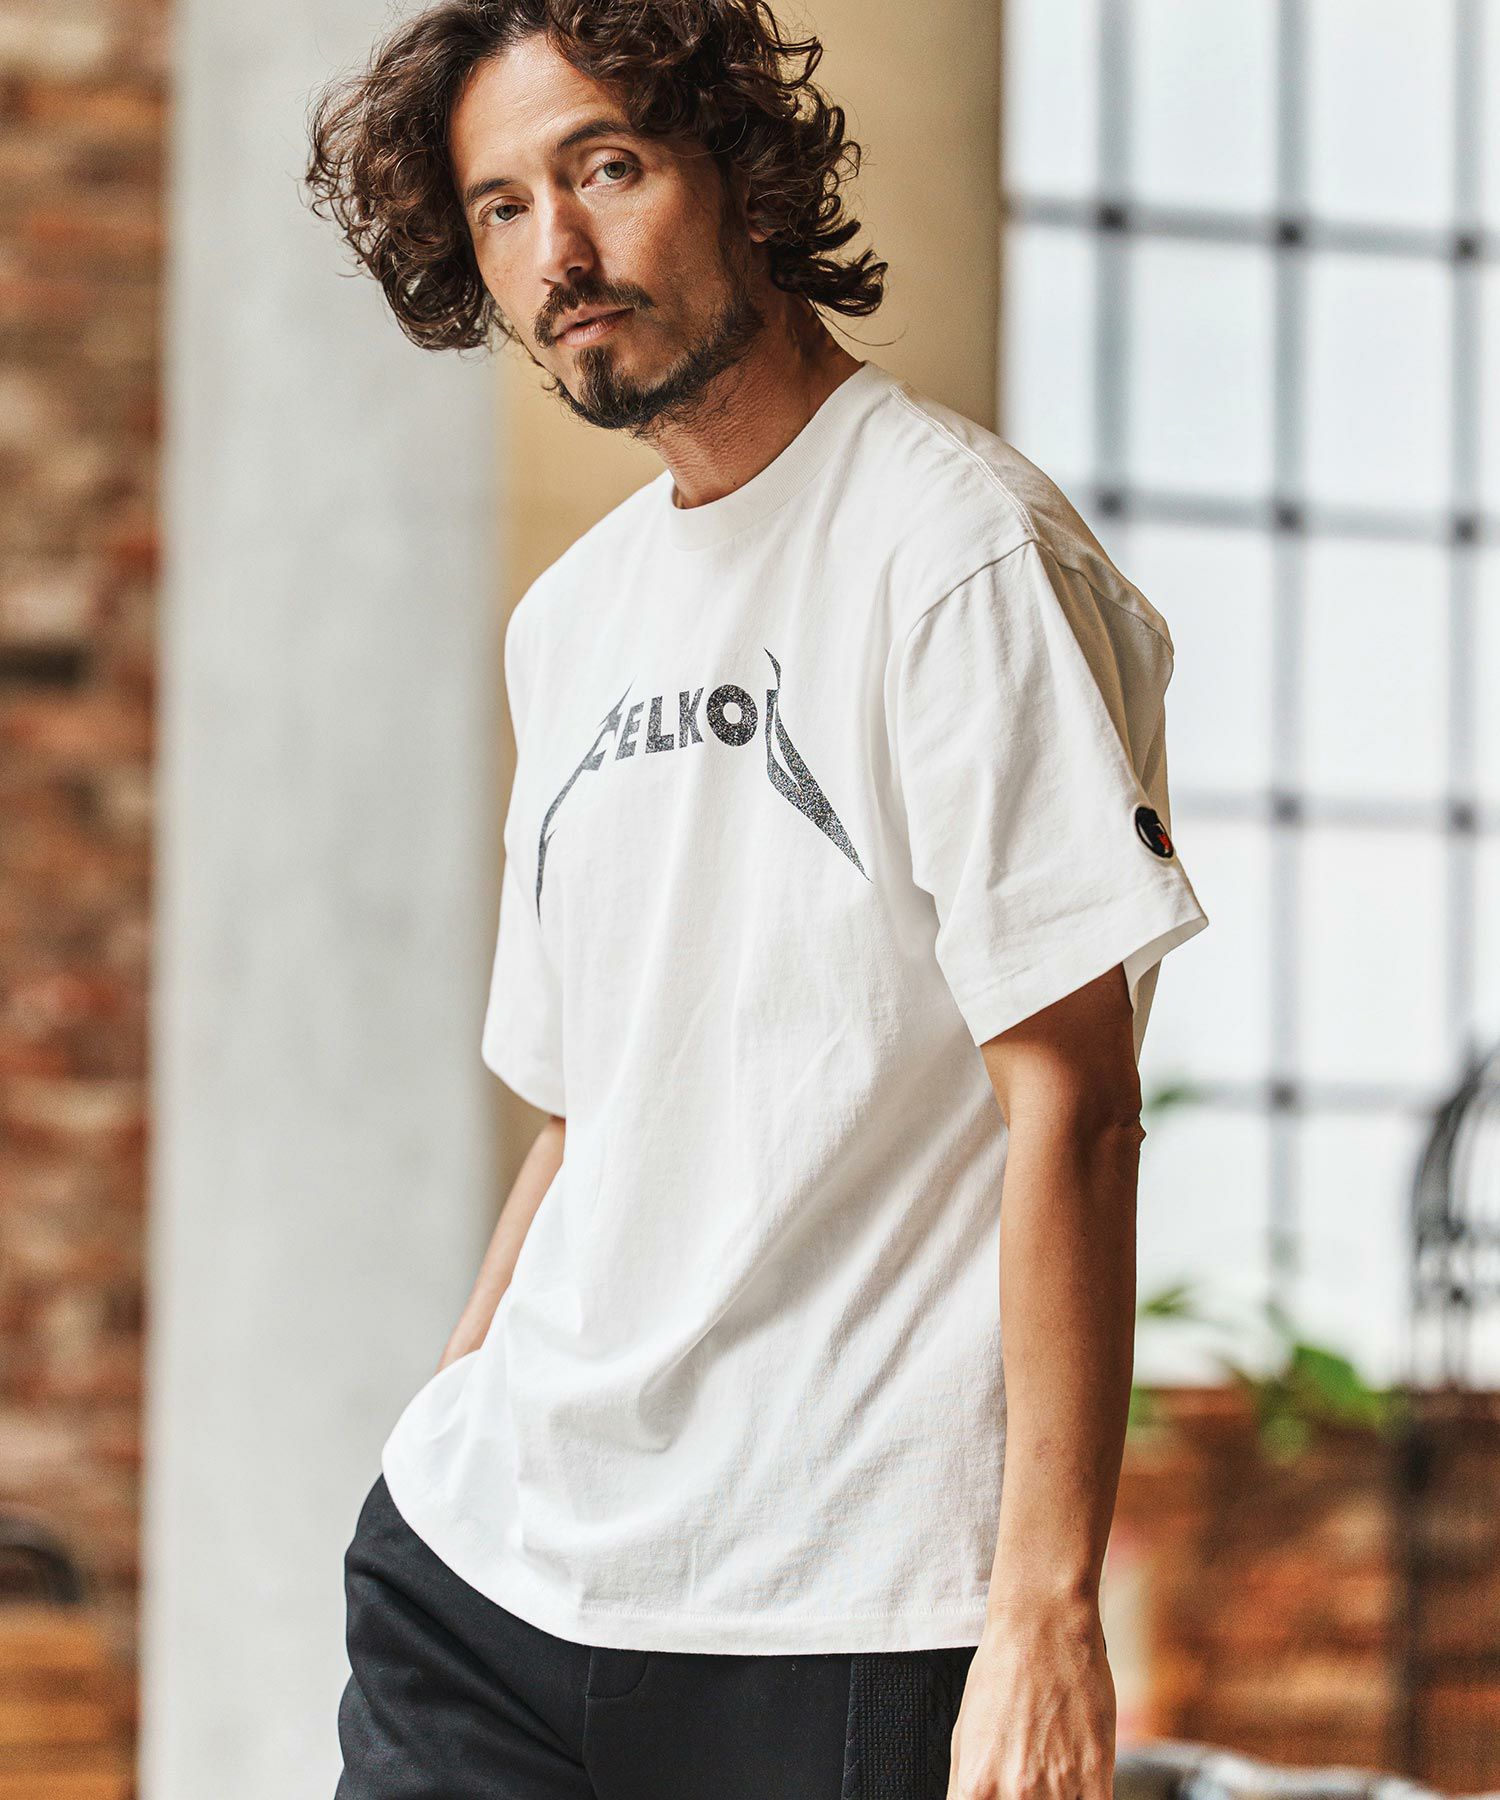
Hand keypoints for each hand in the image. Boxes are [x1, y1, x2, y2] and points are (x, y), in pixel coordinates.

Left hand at [946, 1593, 1114, 1799]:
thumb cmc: (1001, 1670)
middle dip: (1024, 1799)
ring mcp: (1059, 1790)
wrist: (1042, 1625)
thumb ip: (968, 1788)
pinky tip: (1079, 1782)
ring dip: (1057, 1798)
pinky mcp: (1097, 1778)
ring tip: (1052, 1770)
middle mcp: (1015, 1795)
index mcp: (976, 1787)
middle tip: (1031, 1775)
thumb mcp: (964, 1734)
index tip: (1005, 1794)